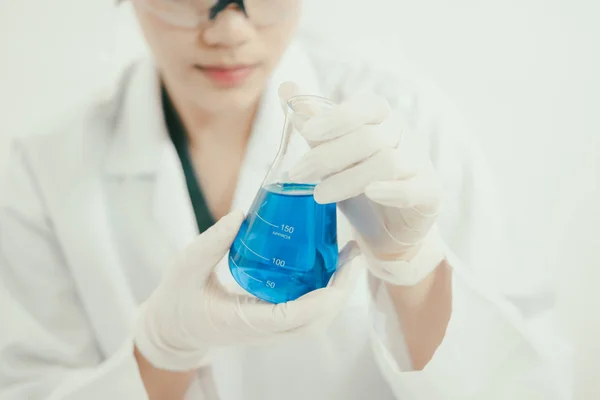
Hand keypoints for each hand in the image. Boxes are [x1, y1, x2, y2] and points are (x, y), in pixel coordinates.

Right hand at [134, 211, 359, 370]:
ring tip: (348, 258)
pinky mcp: (271, 323)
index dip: (321, 299)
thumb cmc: (177, 298)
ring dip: (337, 294)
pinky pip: (305, 315)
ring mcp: (268, 331)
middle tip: (353, 256)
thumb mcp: (185, 266)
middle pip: (314, 324)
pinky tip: (328, 267)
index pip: (291, 318)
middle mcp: (261, 332)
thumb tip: (241, 214)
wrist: (173, 329)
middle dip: (341, 293)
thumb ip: (211, 243)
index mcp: (241, 322)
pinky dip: (324, 295)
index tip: (341, 271)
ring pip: (314, 322)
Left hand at [280, 82, 445, 285]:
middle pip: (368, 137)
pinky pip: (414, 188)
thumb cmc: (358, 183)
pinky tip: (370, 194)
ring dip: (348, 179)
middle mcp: (404, 135)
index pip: (365, 107)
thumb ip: (313, 126)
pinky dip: (391, 191)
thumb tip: (286, 88)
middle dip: (327, 156)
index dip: (336, 118)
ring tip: (318, 195)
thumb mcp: (332, 154)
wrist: (388, 227)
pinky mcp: (430, 192)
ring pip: (387, 163)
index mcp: (381, 118)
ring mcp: (420, 163)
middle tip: (297, 174)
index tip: (306, 133)